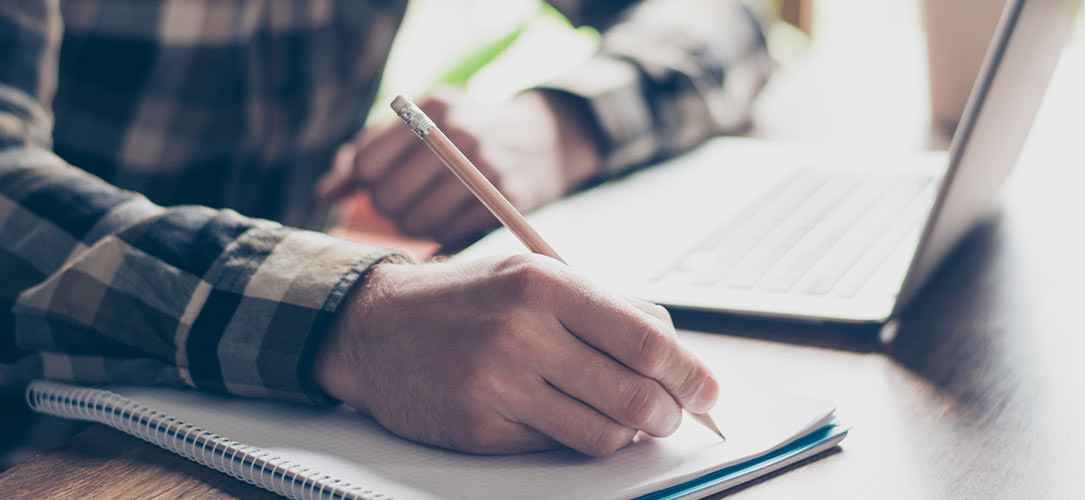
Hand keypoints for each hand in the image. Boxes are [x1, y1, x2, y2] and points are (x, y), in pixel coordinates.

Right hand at [315, 254, 719, 456]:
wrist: (375, 327)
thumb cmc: (468, 300)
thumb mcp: (535, 276)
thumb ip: (605, 309)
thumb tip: (678, 353)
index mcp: (546, 284)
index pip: (647, 343)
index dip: (692, 375)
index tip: (709, 390)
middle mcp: (522, 332)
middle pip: (636, 396)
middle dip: (668, 414)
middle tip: (671, 415)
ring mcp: (497, 384)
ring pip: (604, 434)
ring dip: (625, 432)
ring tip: (622, 418)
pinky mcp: (479, 428)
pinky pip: (556, 447)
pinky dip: (573, 438)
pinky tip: (561, 416)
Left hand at [317, 90, 601, 245]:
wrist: (546, 139)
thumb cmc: (467, 137)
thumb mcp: (423, 128)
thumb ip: (370, 154)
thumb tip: (326, 194)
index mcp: (430, 109)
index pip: (368, 164)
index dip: (365, 186)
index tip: (381, 187)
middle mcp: (459, 132)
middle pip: (389, 197)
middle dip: (389, 211)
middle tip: (404, 208)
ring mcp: (487, 164)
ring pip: (417, 221)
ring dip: (414, 228)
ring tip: (426, 217)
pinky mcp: (509, 197)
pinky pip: (451, 234)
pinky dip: (442, 237)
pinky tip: (450, 224)